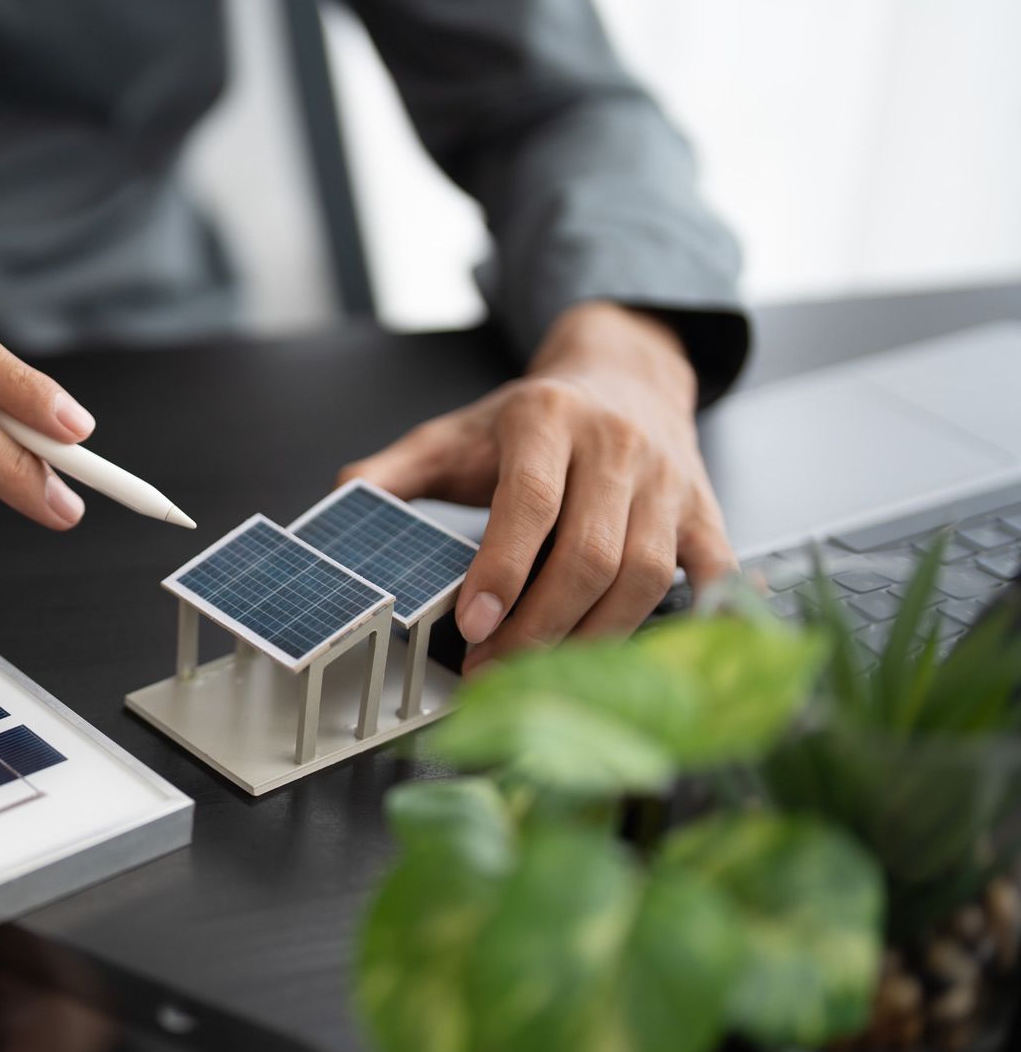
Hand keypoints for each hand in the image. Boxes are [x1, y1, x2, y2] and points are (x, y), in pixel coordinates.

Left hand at [336, 302, 735, 670]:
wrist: (624, 376)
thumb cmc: (532, 420)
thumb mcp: (457, 431)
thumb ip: (396, 470)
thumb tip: (339, 502)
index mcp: (546, 420)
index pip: (529, 502)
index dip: (503, 570)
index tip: (472, 626)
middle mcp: (616, 447)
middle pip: (589, 554)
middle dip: (539, 627)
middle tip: (492, 673)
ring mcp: (669, 482)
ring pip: (644, 576)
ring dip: (592, 638)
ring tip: (542, 675)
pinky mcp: (705, 513)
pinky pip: (712, 574)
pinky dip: (694, 621)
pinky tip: (654, 662)